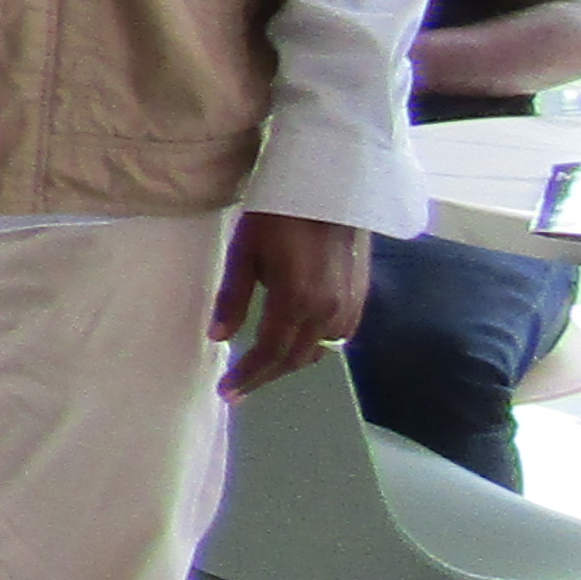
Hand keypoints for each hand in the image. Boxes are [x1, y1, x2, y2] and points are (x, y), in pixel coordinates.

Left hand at [211, 212, 368, 399]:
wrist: (333, 187)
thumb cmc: (279, 214)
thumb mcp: (244, 253)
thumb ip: (233, 298)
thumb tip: (218, 337)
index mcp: (297, 301)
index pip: (270, 353)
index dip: (248, 376)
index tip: (226, 392)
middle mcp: (330, 311)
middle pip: (296, 359)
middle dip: (266, 376)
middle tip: (239, 387)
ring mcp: (351, 306)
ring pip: (318, 350)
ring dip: (290, 363)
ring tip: (262, 367)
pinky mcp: (362, 297)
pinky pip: (338, 337)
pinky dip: (314, 347)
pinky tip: (296, 345)